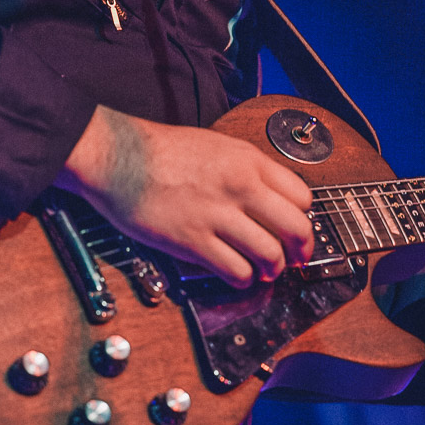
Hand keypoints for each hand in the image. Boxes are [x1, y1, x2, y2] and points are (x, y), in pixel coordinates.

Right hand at [55, 105, 313, 287]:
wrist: (120, 157)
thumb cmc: (161, 150)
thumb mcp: (216, 145)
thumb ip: (245, 169)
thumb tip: (268, 197)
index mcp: (247, 160)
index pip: (301, 196)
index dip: (303, 217)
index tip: (297, 228)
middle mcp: (240, 186)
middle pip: (295, 228)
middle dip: (300, 250)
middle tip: (294, 259)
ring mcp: (219, 215)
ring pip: (271, 255)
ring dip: (272, 270)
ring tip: (263, 270)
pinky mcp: (194, 241)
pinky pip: (236, 271)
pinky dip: (243, 279)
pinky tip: (236, 273)